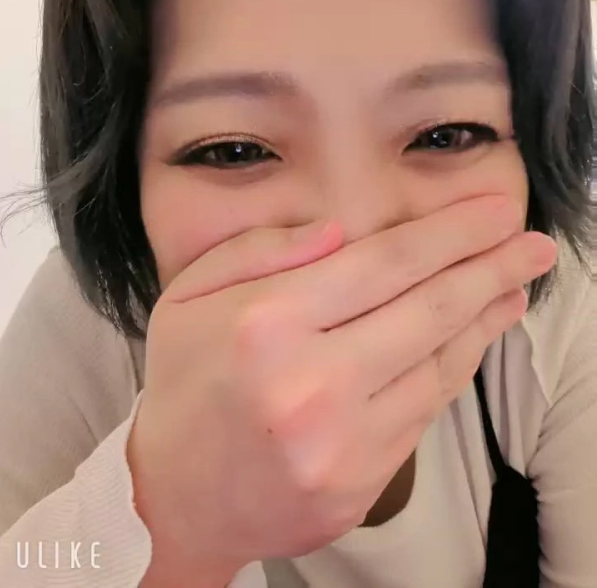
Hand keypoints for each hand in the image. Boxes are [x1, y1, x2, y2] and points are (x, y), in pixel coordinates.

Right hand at [127, 196, 555, 586]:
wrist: (174, 499)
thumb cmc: (184, 385)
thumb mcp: (189, 296)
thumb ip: (261, 250)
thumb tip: (339, 231)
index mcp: (267, 325)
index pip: (384, 263)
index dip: (451, 233)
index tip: (495, 211)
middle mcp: (311, 384)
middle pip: (430, 311)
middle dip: (494, 269)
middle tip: (536, 246)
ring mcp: (342, 444)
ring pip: (440, 365)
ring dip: (486, 320)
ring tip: (514, 287)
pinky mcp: (360, 485)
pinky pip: (425, 411)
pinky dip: (454, 369)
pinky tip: (469, 340)